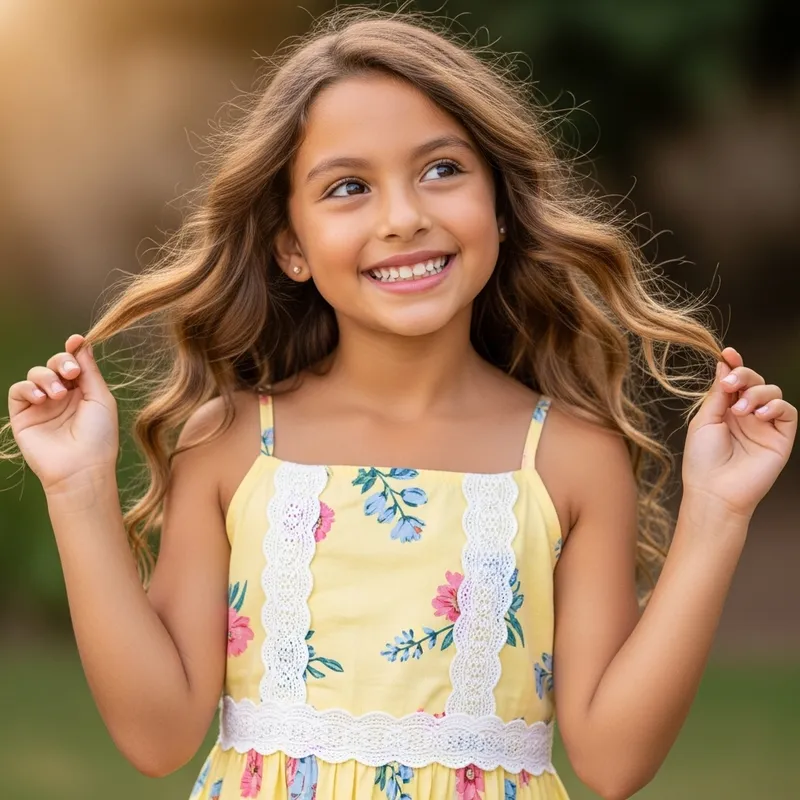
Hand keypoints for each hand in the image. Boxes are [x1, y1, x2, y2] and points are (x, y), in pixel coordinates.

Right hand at [7, 333, 118, 493]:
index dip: (74, 350)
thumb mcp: (100, 398)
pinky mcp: (23, 415)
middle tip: (70, 374)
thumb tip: (82, 343)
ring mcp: (42, 405)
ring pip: (36, 374)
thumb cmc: (99, 436)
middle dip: (61, 362)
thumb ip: (89, 371)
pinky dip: (28, 388)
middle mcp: (62, 396)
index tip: (76, 340)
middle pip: (55, 364)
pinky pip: (18, 390)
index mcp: (84, 392)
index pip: (75, 363)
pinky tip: (41, 398)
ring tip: (58, 395)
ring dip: (46, 377)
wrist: (81, 467)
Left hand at [682, 346, 796, 516]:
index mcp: (725, 409)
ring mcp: (764, 425)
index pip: (735, 380)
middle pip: (755, 381)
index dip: (734, 364)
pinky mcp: (781, 437)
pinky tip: (759, 415)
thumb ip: (717, 394)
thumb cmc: (703, 460)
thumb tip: (724, 365)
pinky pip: (788, 411)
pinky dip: (776, 406)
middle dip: (745, 375)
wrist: (714, 491)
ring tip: (741, 410)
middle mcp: (746, 414)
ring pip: (773, 391)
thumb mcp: (704, 420)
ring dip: (757, 393)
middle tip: (732, 383)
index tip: (728, 353)